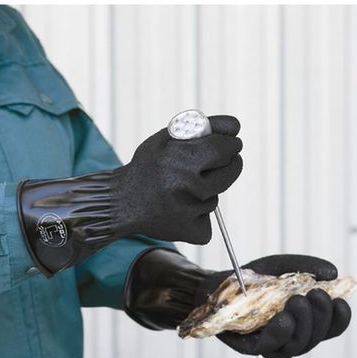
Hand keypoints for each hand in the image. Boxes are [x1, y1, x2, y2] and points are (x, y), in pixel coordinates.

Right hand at [18, 115, 241, 276]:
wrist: (121, 203)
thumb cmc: (148, 166)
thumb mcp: (166, 139)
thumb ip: (199, 128)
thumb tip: (236, 126)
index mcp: (180, 156)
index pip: (226, 147)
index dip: (230, 144)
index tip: (229, 145)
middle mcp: (186, 183)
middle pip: (231, 171)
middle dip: (229, 164)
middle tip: (216, 164)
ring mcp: (190, 210)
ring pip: (216, 198)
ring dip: (206, 194)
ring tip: (181, 193)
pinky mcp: (191, 231)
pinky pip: (207, 223)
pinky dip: (197, 218)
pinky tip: (178, 213)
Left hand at [214, 255, 351, 357]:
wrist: (219, 284)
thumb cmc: (254, 279)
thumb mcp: (281, 267)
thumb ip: (306, 268)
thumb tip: (333, 272)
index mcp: (305, 320)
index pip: (330, 327)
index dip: (339, 318)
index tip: (340, 302)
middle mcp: (293, 336)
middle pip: (316, 337)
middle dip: (321, 317)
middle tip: (317, 295)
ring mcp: (274, 344)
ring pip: (297, 345)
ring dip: (303, 324)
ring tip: (298, 301)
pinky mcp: (252, 347)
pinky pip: (270, 346)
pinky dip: (279, 333)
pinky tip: (283, 319)